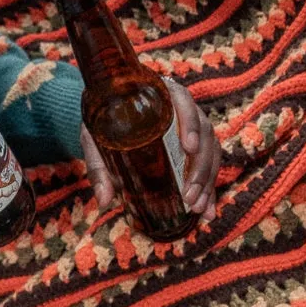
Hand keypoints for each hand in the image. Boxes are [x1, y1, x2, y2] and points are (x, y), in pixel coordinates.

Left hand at [79, 79, 219, 221]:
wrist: (108, 117)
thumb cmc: (102, 122)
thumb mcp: (95, 138)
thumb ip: (98, 165)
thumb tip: (104, 200)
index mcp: (160, 95)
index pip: (182, 100)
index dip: (190, 123)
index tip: (188, 148)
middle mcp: (182, 108)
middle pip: (203, 132)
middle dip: (199, 167)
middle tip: (189, 195)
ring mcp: (192, 127)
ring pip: (210, 150)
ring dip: (207, 181)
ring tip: (196, 207)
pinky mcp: (195, 146)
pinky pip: (209, 164)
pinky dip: (209, 188)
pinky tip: (207, 210)